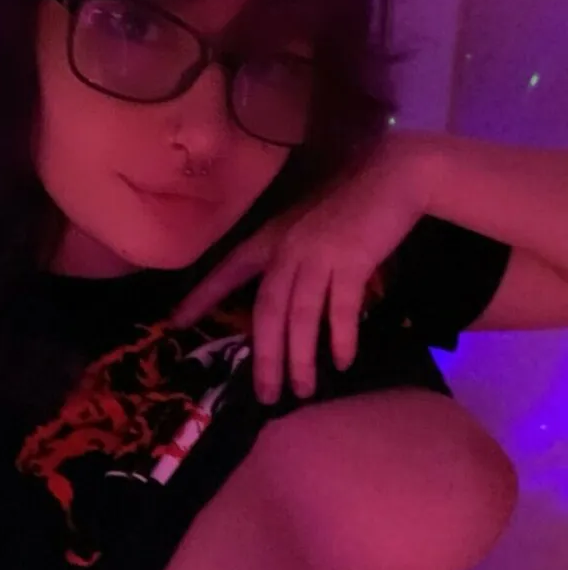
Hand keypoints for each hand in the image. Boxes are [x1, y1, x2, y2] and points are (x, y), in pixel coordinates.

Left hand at [172, 132, 434, 403]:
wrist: (394, 174)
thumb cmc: (351, 204)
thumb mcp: (307, 227)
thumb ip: (290, 258)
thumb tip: (283, 304)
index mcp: (272, 238)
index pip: (228, 270)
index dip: (202, 297)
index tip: (175, 323)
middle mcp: (288, 248)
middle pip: (267, 310)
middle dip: (265, 356)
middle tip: (266, 395)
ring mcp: (319, 254)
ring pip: (300, 315)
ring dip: (300, 357)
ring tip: (303, 390)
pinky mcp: (353, 259)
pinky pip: (341, 307)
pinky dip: (341, 336)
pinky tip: (341, 361)